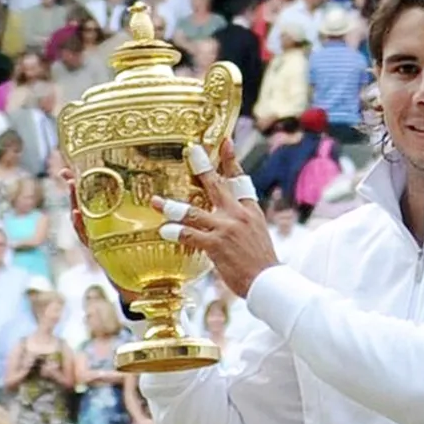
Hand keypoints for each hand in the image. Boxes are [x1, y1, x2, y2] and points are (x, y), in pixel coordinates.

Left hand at [152, 141, 274, 297]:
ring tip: (156, 201)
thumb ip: (241, 220)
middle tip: (191, 150)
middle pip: (217, 185)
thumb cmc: (260, 262)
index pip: (240, 180)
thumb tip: (226, 214)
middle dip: (202, 167)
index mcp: (249, 210)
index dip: (231, 160)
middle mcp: (237, 215)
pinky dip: (176, 232)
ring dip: (172, 206)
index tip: (225, 142)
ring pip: (194, 211)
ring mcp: (226, 228)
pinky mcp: (216, 245)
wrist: (268, 281)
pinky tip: (164, 230)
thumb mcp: (256, 233)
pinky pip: (190, 235)